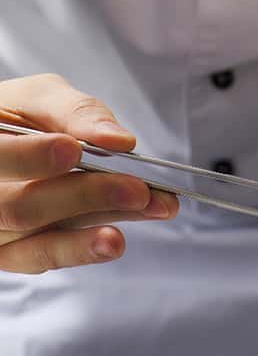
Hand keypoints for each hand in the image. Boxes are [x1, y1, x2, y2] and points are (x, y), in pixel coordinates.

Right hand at [0, 74, 177, 273]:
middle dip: (85, 196)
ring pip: (34, 237)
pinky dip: (78, 250)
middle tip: (138, 189)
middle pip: (20, 207)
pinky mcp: (9, 251)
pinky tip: (113, 241)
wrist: (9, 139)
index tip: (73, 150)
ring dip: (93, 229)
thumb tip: (119, 140)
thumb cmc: (20, 115)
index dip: (32, 156)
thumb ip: (75, 112)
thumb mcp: (40, 98)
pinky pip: (37, 257)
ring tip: (145, 214)